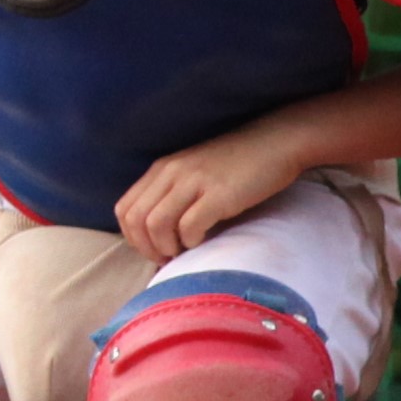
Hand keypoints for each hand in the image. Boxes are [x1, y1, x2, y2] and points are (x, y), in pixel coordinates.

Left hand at [114, 121, 313, 262]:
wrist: (275, 142)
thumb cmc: (237, 166)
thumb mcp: (194, 174)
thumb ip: (173, 197)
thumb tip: (159, 240)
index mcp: (161, 169)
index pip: (124, 209)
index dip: (133, 238)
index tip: (154, 250)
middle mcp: (172, 172)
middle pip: (136, 220)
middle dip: (147, 248)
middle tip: (168, 258)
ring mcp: (194, 181)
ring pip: (156, 224)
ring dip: (166, 247)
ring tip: (184, 251)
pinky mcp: (219, 193)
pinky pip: (189, 226)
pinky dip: (191, 242)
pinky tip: (203, 241)